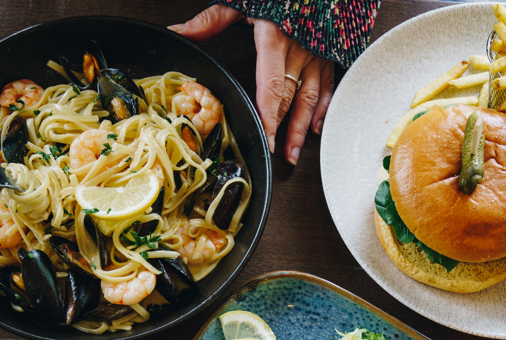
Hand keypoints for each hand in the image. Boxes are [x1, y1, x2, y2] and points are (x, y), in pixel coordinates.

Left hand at [171, 5, 334, 165]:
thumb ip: (210, 19)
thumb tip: (178, 31)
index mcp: (274, 38)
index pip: (271, 86)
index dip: (268, 115)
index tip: (265, 137)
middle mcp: (298, 49)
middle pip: (288, 98)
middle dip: (281, 129)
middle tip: (276, 154)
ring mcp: (316, 52)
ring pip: (309, 98)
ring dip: (302, 128)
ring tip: (293, 152)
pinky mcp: (327, 52)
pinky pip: (327, 85)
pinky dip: (322, 108)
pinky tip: (316, 126)